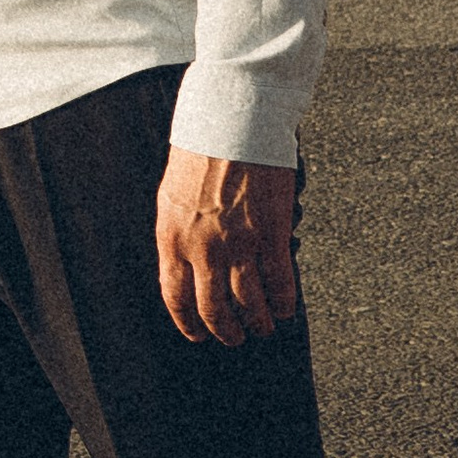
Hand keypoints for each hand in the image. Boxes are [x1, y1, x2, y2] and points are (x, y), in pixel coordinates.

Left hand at [156, 149, 298, 347]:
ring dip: (258, 321)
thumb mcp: (173, 193)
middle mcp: (202, 246)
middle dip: (226, 331)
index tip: (198, 334)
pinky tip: (286, 308)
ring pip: (249, 303)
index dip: (188, 322)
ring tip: (263, 327)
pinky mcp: (271, 234)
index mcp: (172, 234)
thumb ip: (179, 230)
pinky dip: (284, 301)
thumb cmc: (202, 147)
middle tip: (235, 338)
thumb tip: (187, 261)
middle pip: (213, 308)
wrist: (232, 119)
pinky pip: (280, 282)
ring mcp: (238, 243)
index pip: (175, 295)